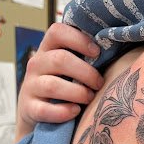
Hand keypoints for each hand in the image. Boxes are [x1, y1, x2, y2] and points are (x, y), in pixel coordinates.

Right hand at [16, 23, 103, 141]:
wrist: (37, 111)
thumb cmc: (63, 84)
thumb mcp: (69, 67)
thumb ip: (83, 57)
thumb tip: (113, 48)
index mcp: (47, 49)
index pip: (57, 32)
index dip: (79, 39)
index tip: (97, 52)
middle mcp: (36, 64)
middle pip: (60, 59)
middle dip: (86, 73)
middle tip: (99, 83)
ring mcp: (30, 86)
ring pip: (53, 85)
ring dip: (78, 93)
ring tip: (90, 98)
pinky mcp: (30, 108)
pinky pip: (45, 110)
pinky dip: (63, 111)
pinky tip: (76, 111)